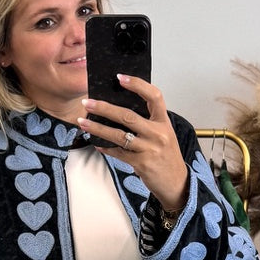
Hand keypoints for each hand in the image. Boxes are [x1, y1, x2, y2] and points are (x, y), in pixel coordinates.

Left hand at [77, 75, 187, 213]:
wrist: (176, 183)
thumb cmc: (167, 157)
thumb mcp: (164, 134)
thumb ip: (148, 122)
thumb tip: (120, 110)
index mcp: (164, 122)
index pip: (154, 96)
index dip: (137, 84)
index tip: (120, 77)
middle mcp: (157, 134)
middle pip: (128, 116)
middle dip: (104, 108)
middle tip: (88, 102)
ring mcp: (149, 149)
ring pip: (119, 135)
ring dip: (98, 128)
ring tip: (83, 122)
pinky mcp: (141, 163)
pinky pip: (118, 153)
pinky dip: (105, 147)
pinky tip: (96, 142)